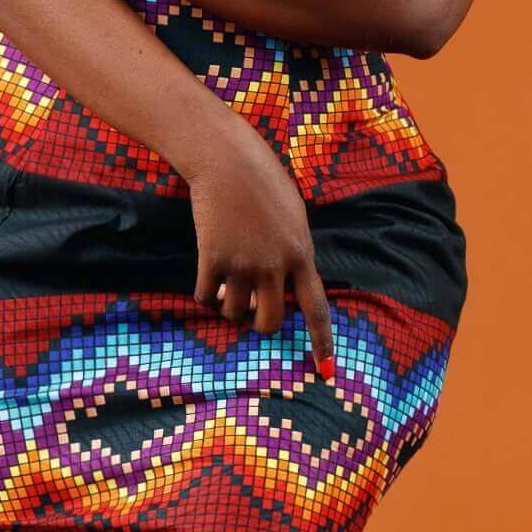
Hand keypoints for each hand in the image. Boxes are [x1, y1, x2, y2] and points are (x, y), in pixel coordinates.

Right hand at [181, 118, 336, 376]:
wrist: (226, 159)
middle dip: (259, 324)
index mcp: (301, 254)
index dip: (321, 342)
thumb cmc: (262, 181)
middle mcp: (275, 265)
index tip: (326, 371)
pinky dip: (204, 295)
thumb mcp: (293, 216)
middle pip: (270, 322)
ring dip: (227, 307)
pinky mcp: (212, 258)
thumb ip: (291, 253)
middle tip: (251, 311)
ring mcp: (243, 263)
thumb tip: (273, 291)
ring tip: (224, 288)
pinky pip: (205, 297)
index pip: (316, 308)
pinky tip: (206, 281)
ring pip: (234, 313)